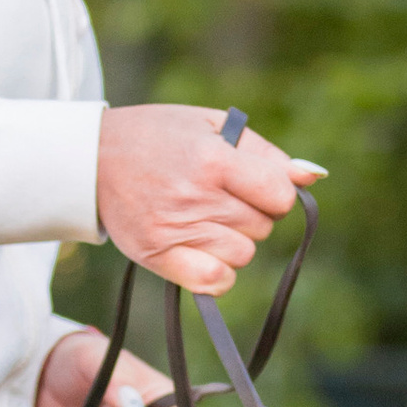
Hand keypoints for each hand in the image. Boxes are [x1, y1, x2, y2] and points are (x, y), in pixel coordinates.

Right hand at [96, 104, 321, 296]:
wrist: (92, 158)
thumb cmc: (159, 137)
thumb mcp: (212, 126)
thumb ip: (265, 152)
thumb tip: (313, 177)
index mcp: (213, 159)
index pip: (279, 195)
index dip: (274, 191)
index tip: (253, 184)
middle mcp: (196, 196)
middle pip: (263, 226)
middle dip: (251, 213)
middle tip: (218, 196)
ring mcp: (176, 229)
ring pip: (243, 253)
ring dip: (234, 240)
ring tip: (203, 218)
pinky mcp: (158, 256)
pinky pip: (217, 281)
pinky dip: (219, 272)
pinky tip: (205, 251)